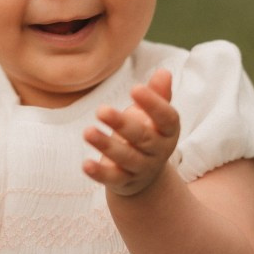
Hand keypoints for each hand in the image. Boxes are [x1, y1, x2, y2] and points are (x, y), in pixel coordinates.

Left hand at [82, 69, 179, 195]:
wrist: (144, 175)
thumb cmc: (147, 132)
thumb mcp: (153, 115)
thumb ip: (158, 95)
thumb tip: (164, 72)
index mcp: (168, 131)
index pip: (166, 118)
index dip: (153, 104)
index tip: (134, 88)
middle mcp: (158, 151)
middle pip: (142, 137)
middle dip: (122, 124)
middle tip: (101, 110)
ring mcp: (141, 168)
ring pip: (125, 157)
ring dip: (106, 145)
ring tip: (88, 132)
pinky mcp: (123, 182)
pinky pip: (112, 178)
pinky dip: (99, 173)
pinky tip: (85, 164)